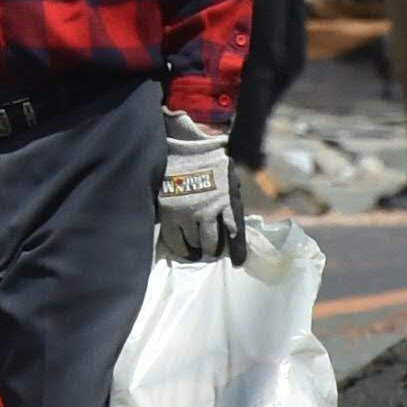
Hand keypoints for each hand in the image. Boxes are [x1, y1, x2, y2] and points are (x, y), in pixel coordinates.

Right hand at [157, 111, 241, 263]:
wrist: (184, 144)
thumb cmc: (209, 161)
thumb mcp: (228, 179)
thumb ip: (230, 201)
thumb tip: (233, 224)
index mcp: (225, 201)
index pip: (234, 232)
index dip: (237, 250)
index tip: (238, 262)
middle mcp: (207, 210)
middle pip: (211, 242)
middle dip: (213, 249)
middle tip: (210, 251)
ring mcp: (186, 213)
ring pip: (193, 243)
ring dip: (196, 249)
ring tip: (195, 251)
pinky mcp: (168, 212)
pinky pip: (174, 239)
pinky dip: (180, 247)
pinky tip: (182, 248)